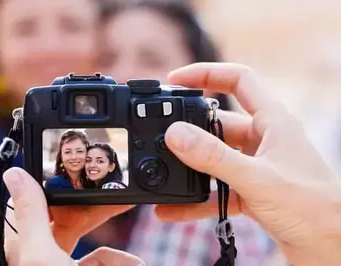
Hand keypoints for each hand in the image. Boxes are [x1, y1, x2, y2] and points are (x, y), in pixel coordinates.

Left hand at [3, 167, 143, 265]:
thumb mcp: (41, 255)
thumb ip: (32, 215)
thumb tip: (15, 174)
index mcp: (25, 246)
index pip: (35, 201)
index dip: (53, 180)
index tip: (75, 165)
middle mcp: (44, 252)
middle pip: (72, 213)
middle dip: (97, 203)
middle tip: (115, 187)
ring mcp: (66, 262)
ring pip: (94, 235)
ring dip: (114, 234)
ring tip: (130, 223)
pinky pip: (106, 256)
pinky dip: (122, 260)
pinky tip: (133, 262)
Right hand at [155, 63, 340, 265]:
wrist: (332, 248)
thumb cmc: (315, 209)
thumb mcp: (257, 179)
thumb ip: (214, 157)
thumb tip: (176, 134)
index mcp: (273, 121)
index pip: (239, 80)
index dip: (207, 74)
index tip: (176, 80)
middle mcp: (263, 139)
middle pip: (218, 122)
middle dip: (190, 128)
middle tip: (163, 134)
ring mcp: (256, 165)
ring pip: (214, 157)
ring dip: (190, 167)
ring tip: (163, 172)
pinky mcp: (250, 190)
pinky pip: (216, 189)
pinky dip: (196, 198)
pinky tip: (173, 207)